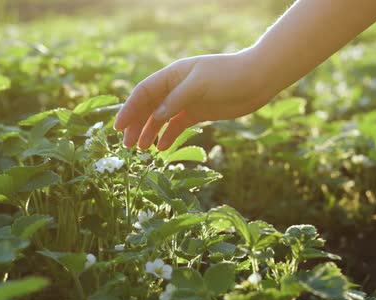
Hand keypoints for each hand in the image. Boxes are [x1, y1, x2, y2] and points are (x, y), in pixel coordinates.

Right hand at [114, 48, 276, 150]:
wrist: (258, 78)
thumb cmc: (228, 75)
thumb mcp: (200, 84)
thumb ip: (177, 100)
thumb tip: (156, 115)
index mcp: (172, 75)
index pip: (143, 92)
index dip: (129, 109)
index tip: (118, 127)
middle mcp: (175, 87)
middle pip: (148, 107)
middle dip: (135, 125)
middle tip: (126, 145)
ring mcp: (186, 101)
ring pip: (160, 118)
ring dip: (149, 132)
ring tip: (141, 149)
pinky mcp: (198, 112)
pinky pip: (177, 126)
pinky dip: (168, 136)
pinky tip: (162, 148)